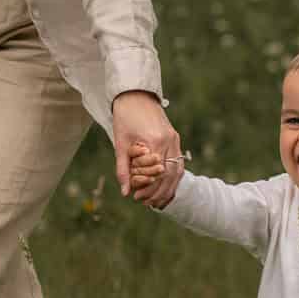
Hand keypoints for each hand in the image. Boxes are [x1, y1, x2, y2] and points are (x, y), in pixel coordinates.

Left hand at [111, 91, 182, 205]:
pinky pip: (178, 162)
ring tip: (156, 200)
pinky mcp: (174, 136)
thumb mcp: (120, 144)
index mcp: (154, 141)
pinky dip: (173, 176)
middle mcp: (168, 140)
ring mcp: (174, 138)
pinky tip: (165, 186)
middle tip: (146, 203)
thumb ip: (123, 169)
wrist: (134, 95)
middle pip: (169, 175)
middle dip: (158, 192)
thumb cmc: (124, 118)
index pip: (156, 174)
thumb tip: (125, 192)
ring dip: (168, 187)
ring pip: (177, 170)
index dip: (148, 189)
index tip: (137, 198)